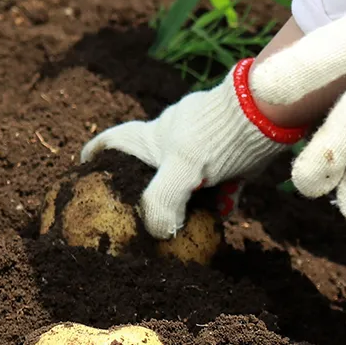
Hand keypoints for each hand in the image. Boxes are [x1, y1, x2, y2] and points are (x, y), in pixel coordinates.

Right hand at [80, 60, 302, 237]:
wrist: (262, 114)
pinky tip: (223, 211)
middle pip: (149, 161)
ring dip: (186, 197)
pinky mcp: (225, 152)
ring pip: (185, 173)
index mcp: (151, 136)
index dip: (96, 152)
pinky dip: (216, 196)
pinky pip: (215, 179)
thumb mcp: (181, 168)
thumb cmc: (214, 137)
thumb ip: (161, 200)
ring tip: (186, 222)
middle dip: (144, 184)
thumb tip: (155, 230)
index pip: (114, 141)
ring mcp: (199, 144)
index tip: (83, 164)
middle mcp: (171, 138)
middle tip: (138, 209)